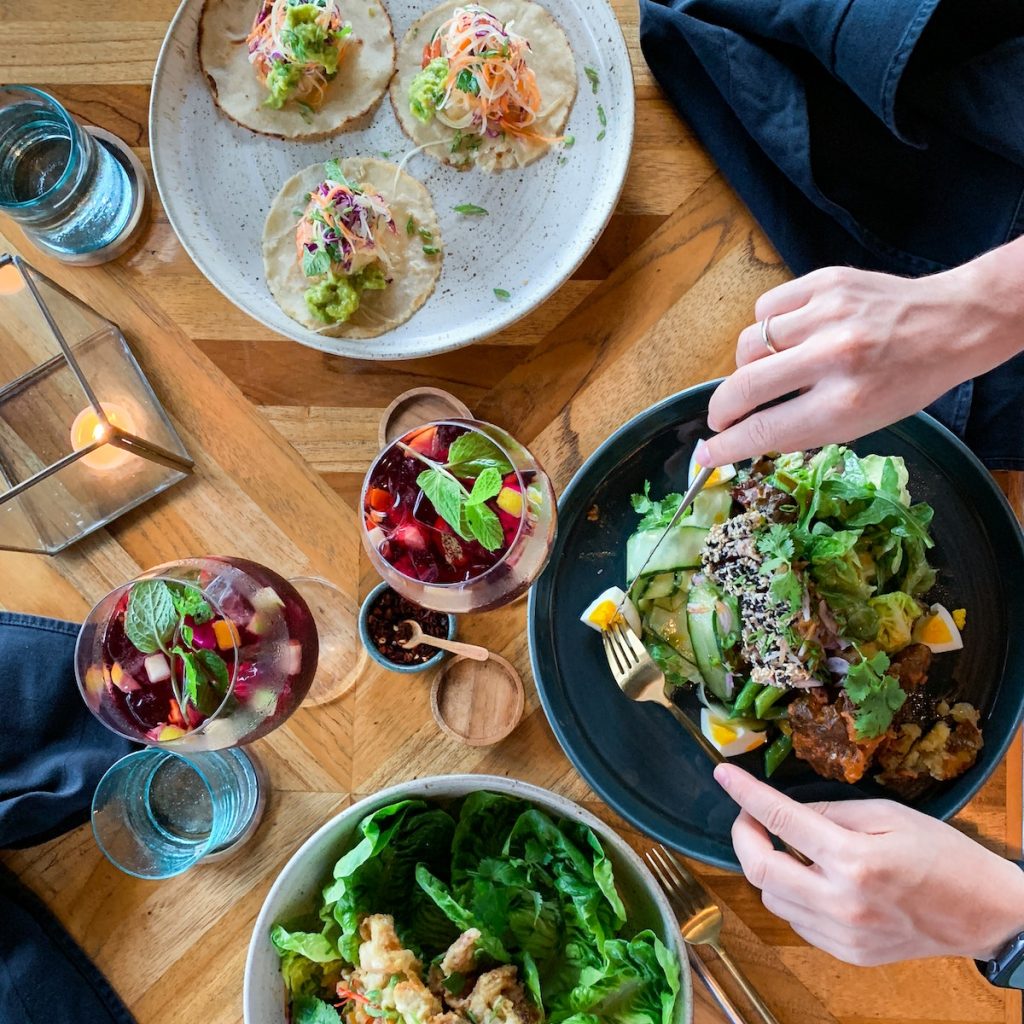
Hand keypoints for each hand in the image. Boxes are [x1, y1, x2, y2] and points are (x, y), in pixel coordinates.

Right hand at [697, 243, 1023, 466]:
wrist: (952, 323)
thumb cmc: (906, 382)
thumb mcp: (861, 423)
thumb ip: (801, 428)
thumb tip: (744, 436)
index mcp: (846, 404)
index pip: (764, 430)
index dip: (726, 447)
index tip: (707, 455)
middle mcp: (833, 358)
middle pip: (743, 386)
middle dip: (722, 409)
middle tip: (722, 418)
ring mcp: (828, 314)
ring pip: (748, 343)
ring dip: (748, 364)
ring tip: (769, 370)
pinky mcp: (826, 282)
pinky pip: (767, 308)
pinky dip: (767, 327)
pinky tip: (787, 335)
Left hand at [714, 763, 1023, 965]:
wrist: (983, 912)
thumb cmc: (942, 854)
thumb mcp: (888, 814)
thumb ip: (831, 810)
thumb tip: (786, 811)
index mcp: (854, 859)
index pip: (780, 819)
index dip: (744, 794)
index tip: (723, 774)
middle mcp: (842, 902)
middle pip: (759, 869)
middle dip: (743, 835)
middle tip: (750, 816)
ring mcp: (842, 934)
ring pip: (771, 897)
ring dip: (766, 866)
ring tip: (788, 846)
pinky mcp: (846, 954)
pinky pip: (795, 920)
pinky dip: (790, 894)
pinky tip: (810, 877)